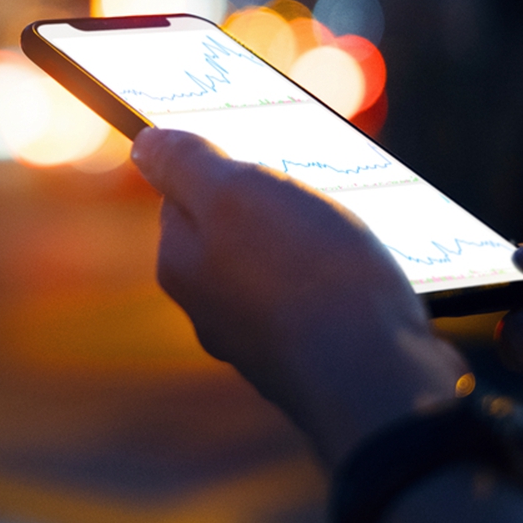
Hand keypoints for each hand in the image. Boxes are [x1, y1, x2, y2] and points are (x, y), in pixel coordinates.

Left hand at [131, 128, 467, 469]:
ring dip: (318, 242)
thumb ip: (185, 163)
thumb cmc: (306, 274)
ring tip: (358, 225)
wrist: (377, 378)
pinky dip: (346, 284)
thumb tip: (145, 143)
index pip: (184, 195)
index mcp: (182, 265)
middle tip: (318, 182)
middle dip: (275, 204)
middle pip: (237, 231)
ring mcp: (265, 340)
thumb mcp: (235, 192)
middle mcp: (213, 309)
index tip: (258, 145)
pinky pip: (327, 304)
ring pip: (286, 268)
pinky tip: (377, 275)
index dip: (220, 164)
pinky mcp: (318, 361)